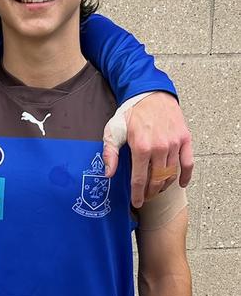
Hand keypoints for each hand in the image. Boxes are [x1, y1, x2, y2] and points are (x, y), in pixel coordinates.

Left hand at [103, 92, 193, 207]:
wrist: (150, 93)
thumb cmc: (131, 112)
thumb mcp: (113, 131)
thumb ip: (110, 153)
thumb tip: (108, 174)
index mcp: (141, 147)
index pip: (140, 179)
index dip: (138, 194)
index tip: (137, 202)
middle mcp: (160, 147)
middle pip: (156, 180)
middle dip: (150, 192)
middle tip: (146, 197)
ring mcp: (174, 143)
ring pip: (171, 174)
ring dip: (164, 185)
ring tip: (157, 189)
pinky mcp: (184, 139)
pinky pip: (188, 163)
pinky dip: (186, 176)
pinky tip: (181, 184)